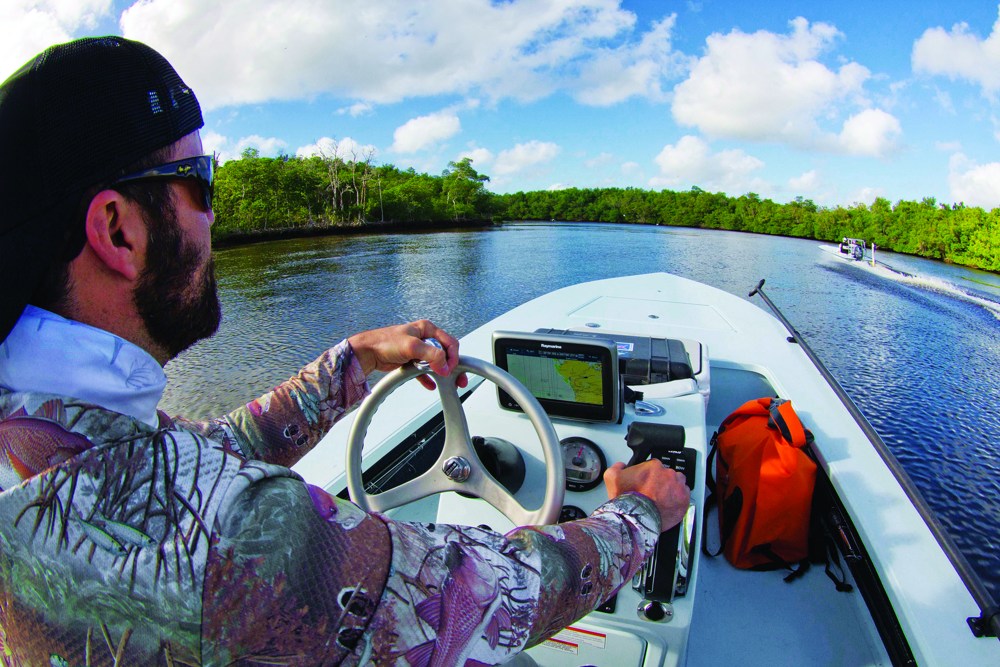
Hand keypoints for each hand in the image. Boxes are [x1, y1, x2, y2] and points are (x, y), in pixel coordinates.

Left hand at [347, 320, 468, 389]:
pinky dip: (429, 378)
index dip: (453, 356)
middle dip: (451, 365)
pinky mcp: (412, 360)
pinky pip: (425, 370)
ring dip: (441, 372)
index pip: (449, 342)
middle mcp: (424, 338)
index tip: (450, 368)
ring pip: (436, 362)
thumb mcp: (412, 346)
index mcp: (427, 329)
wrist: (367, 352)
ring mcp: (418, 350)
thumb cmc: (385, 342)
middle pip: (445, 352)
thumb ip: (431, 354)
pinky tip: (431, 385)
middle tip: (455, 377)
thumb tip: (444, 365)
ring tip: (447, 382)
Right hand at [604, 460, 689, 531]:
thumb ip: (617, 467)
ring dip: (672, 488)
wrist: (637, 520)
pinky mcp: (684, 500)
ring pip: (678, 483)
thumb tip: (622, 466)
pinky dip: (679, 498)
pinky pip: (685, 495)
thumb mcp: (612, 478)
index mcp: (653, 466)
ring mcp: (678, 487)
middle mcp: (668, 474)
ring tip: (663, 498)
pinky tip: (670, 503)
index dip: (650, 475)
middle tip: (654, 492)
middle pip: (668, 473)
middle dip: (662, 481)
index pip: (655, 466)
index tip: (647, 482)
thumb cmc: (628, 501)